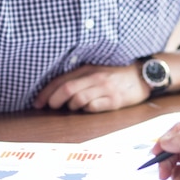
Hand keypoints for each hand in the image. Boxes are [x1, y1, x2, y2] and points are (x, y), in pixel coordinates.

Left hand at [33, 63, 148, 111]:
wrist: (142, 75)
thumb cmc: (115, 74)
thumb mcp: (95, 70)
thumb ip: (78, 78)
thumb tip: (56, 92)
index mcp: (87, 69)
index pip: (61, 80)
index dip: (46, 92)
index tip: (37, 102)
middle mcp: (95, 77)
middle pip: (67, 89)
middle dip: (54, 100)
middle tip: (50, 107)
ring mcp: (105, 88)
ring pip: (78, 99)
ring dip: (71, 106)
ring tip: (72, 108)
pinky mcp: (114, 100)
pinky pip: (93, 107)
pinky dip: (86, 110)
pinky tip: (87, 109)